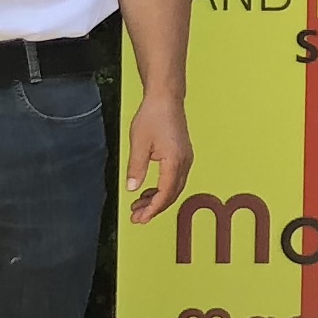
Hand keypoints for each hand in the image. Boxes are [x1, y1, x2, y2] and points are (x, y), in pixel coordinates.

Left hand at [126, 89, 195, 223]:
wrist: (166, 98)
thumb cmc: (153, 116)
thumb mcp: (138, 143)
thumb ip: (136, 168)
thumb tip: (132, 188)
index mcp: (174, 161)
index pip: (165, 193)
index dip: (153, 209)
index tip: (140, 218)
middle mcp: (184, 162)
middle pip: (172, 194)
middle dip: (154, 208)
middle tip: (136, 218)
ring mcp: (186, 159)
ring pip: (174, 188)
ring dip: (157, 199)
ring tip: (138, 206)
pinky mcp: (182, 155)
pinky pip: (175, 179)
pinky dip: (162, 189)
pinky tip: (148, 191)